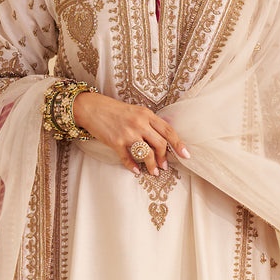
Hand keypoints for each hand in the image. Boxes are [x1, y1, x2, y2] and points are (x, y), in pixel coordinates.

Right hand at [72, 91, 190, 175]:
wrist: (93, 108)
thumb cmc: (115, 110)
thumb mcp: (136, 111)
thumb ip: (149, 123)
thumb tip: (163, 141)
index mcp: (147, 114)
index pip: (168, 131)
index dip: (178, 144)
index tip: (186, 155)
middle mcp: (139, 123)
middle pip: (160, 144)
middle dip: (164, 158)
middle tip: (165, 166)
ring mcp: (127, 133)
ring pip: (146, 153)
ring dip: (152, 165)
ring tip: (153, 172)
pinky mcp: (115, 142)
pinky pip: (128, 158)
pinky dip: (133, 166)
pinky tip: (136, 170)